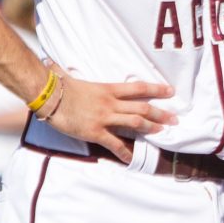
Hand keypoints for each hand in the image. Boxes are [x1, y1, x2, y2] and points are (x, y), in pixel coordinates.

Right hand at [41, 70, 175, 161]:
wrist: (48, 95)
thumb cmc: (58, 86)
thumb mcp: (75, 78)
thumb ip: (78, 76)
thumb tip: (57, 64)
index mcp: (108, 89)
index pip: (138, 88)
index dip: (156, 89)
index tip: (171, 91)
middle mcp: (110, 102)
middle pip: (142, 107)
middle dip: (161, 113)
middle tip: (175, 119)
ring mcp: (104, 117)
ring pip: (135, 122)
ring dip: (151, 128)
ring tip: (163, 132)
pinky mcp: (95, 132)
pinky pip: (115, 144)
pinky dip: (125, 152)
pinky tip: (132, 158)